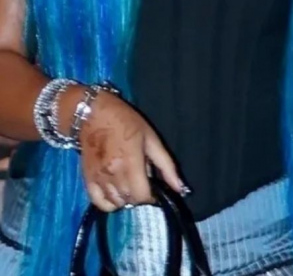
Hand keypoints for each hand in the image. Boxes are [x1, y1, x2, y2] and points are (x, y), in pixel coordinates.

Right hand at [72, 89, 185, 212]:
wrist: (94, 115)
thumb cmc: (127, 123)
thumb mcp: (152, 140)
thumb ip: (167, 166)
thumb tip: (180, 188)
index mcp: (130, 163)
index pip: (141, 196)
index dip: (151, 197)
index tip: (155, 189)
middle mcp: (112, 174)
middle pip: (129, 200)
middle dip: (140, 195)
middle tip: (142, 182)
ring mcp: (98, 178)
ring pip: (114, 202)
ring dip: (126, 198)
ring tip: (129, 185)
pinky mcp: (87, 179)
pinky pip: (98, 202)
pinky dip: (109, 202)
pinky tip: (116, 192)